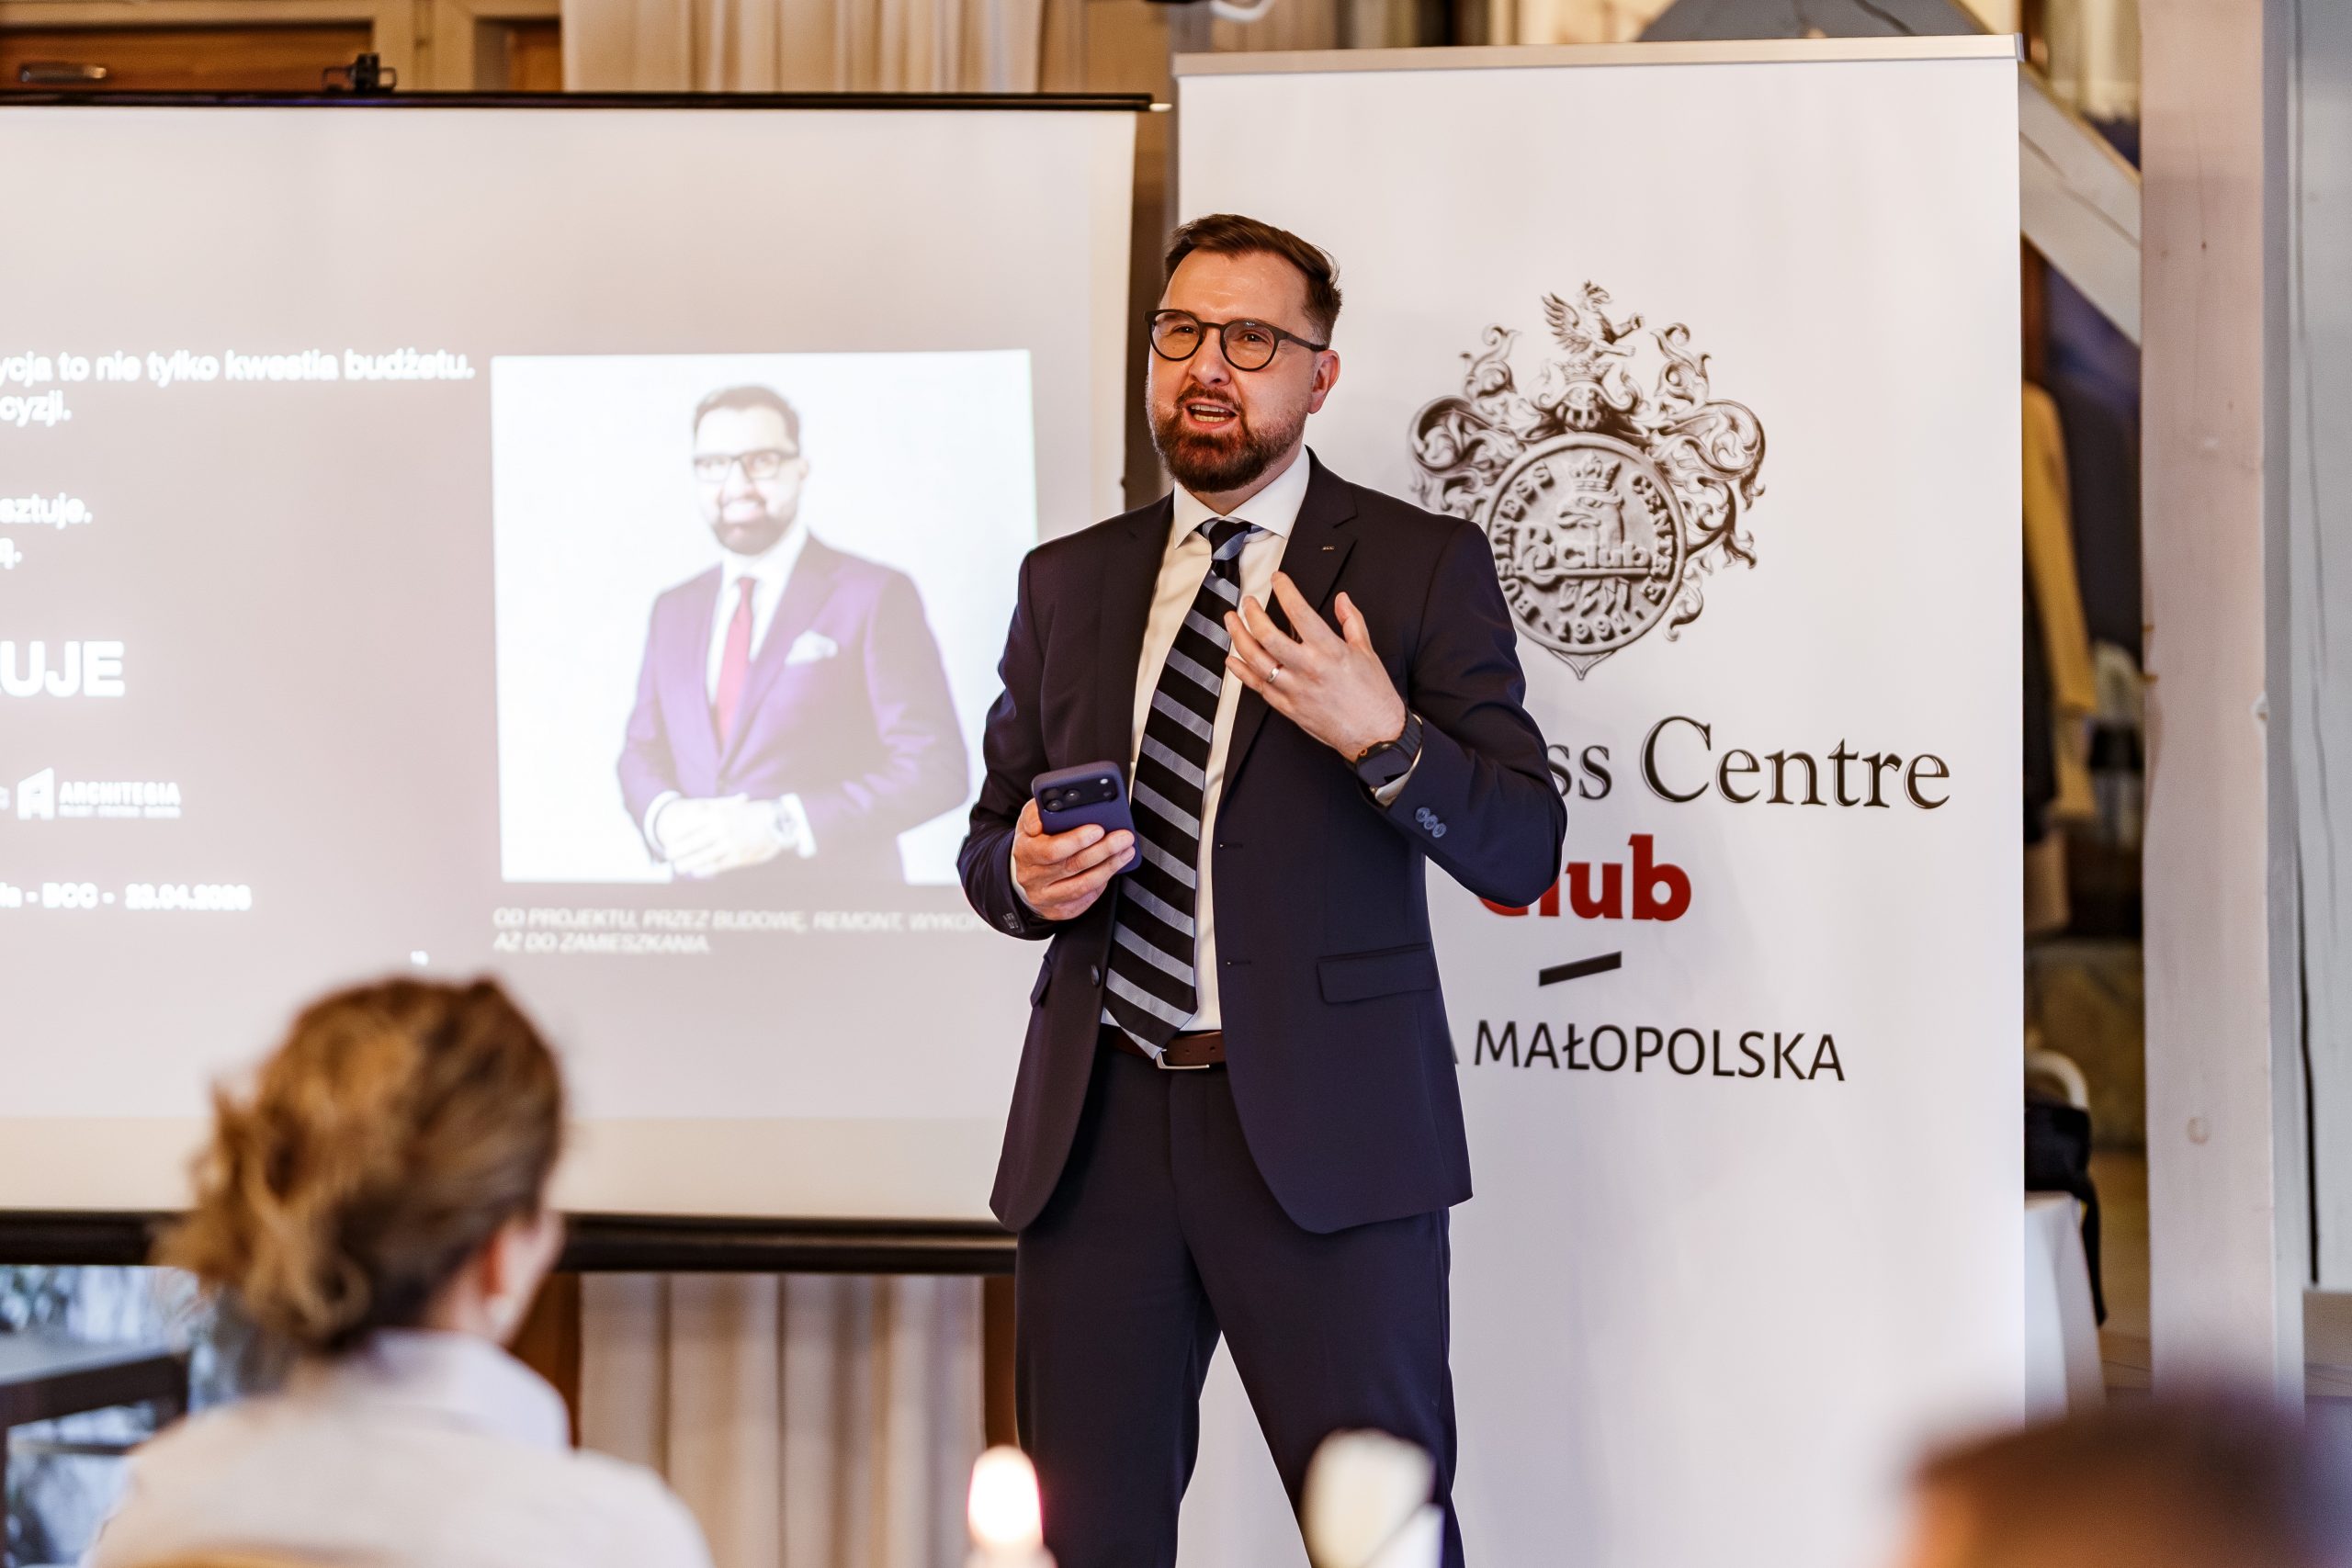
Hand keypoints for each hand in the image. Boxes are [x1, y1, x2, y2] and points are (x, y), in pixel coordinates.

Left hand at [658, 794, 788, 878]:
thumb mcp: (734, 807)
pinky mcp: (738, 856)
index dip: (678, 834)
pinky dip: (705, 869)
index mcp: (718, 814)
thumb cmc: (755, 813)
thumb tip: (695, 813)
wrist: (779, 820)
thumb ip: (716, 809)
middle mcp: (722, 829)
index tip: (669, 838)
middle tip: (668, 855)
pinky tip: (697, 872)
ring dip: (688, 862)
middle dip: (679, 850)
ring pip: (703, 855)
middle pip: (693, 842)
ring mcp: (730, 843)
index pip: (691, 825)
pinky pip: (717, 865)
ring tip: (678, 867)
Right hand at [1012, 798, 1133, 920]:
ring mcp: (1045, 897)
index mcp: (1025, 851)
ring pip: (1083, 884)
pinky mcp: (1058, 910)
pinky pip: (1085, 898)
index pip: (1051, 849)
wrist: (1025, 871)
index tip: (1098, 828)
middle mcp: (1032, 877)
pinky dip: (1102, 883)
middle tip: (1123, 837)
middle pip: (1073, 866)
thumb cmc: (1034, 841)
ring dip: (1109, 867)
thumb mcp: (1030, 820)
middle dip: (1103, 850)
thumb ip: (1037, 812)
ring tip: (1125, 851)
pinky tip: (1112, 868)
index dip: (1077, 840)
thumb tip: (1044, 817)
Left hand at [1225, 576, 1407, 760]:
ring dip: (1239, 637)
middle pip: (1268, 635)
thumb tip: (1342, 600)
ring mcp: (1295, 690)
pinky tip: (1232, 659)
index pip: (1299, 611)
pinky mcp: (1288, 708)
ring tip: (1232, 621)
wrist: (1375, 736)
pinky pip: (1258, 687)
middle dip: (1252, 613)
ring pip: (1256, 660)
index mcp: (1329, 650)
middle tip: (1248, 602)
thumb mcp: (1367, 652)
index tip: (1278, 580)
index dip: (1285, 590)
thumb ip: (1352, 621)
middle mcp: (1308, 668)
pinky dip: (1241, 672)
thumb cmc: (1374, 697)